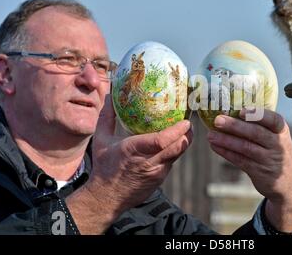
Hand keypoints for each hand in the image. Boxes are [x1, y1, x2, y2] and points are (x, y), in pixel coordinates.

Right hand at [66, 94, 192, 233]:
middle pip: (177, 148)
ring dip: (184, 142)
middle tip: (190, 122)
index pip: (161, 140)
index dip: (177, 131)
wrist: (107, 198)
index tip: (186, 121)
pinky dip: (175, 151)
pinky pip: (172, 162)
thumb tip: (110, 94)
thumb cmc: (104, 167)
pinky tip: (174, 142)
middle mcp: (148, 162)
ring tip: (186, 129)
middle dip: (188, 134)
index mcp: (134, 150)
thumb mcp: (101, 140)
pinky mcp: (160, 178)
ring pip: (177, 155)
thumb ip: (107, 116)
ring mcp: (156, 172)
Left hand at [207, 108, 291, 231]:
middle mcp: (278, 144)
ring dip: (226, 140)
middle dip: (234, 126)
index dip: (257, 114)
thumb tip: (228, 113)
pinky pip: (240, 160)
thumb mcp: (276, 137)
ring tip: (210, 135)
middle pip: (256, 133)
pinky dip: (226, 152)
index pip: (273, 119)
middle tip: (217, 120)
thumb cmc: (275, 152)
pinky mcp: (260, 172)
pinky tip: (215, 146)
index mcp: (281, 130)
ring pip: (245, 147)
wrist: (289, 183)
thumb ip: (259, 126)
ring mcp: (269, 159)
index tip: (241, 111)